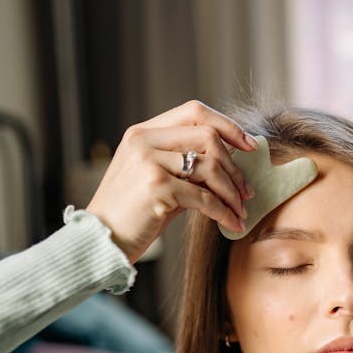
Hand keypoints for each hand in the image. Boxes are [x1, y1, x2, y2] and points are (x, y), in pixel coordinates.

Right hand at [85, 100, 256, 262]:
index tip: (250, 146)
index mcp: (143, 132)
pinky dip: (224, 212)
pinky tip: (232, 224)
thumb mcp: (160, 180)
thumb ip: (188, 166)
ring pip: (210, 167)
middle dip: (235, 167)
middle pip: (208, 137)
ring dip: (232, 192)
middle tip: (247, 192)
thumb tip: (232, 164)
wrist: (101, 241)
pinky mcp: (156, 186)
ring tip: (240, 211)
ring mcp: (148, 161)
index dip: (228, 126)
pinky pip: (204, 197)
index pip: (194, 111)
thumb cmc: (134, 214)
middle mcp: (144, 140)